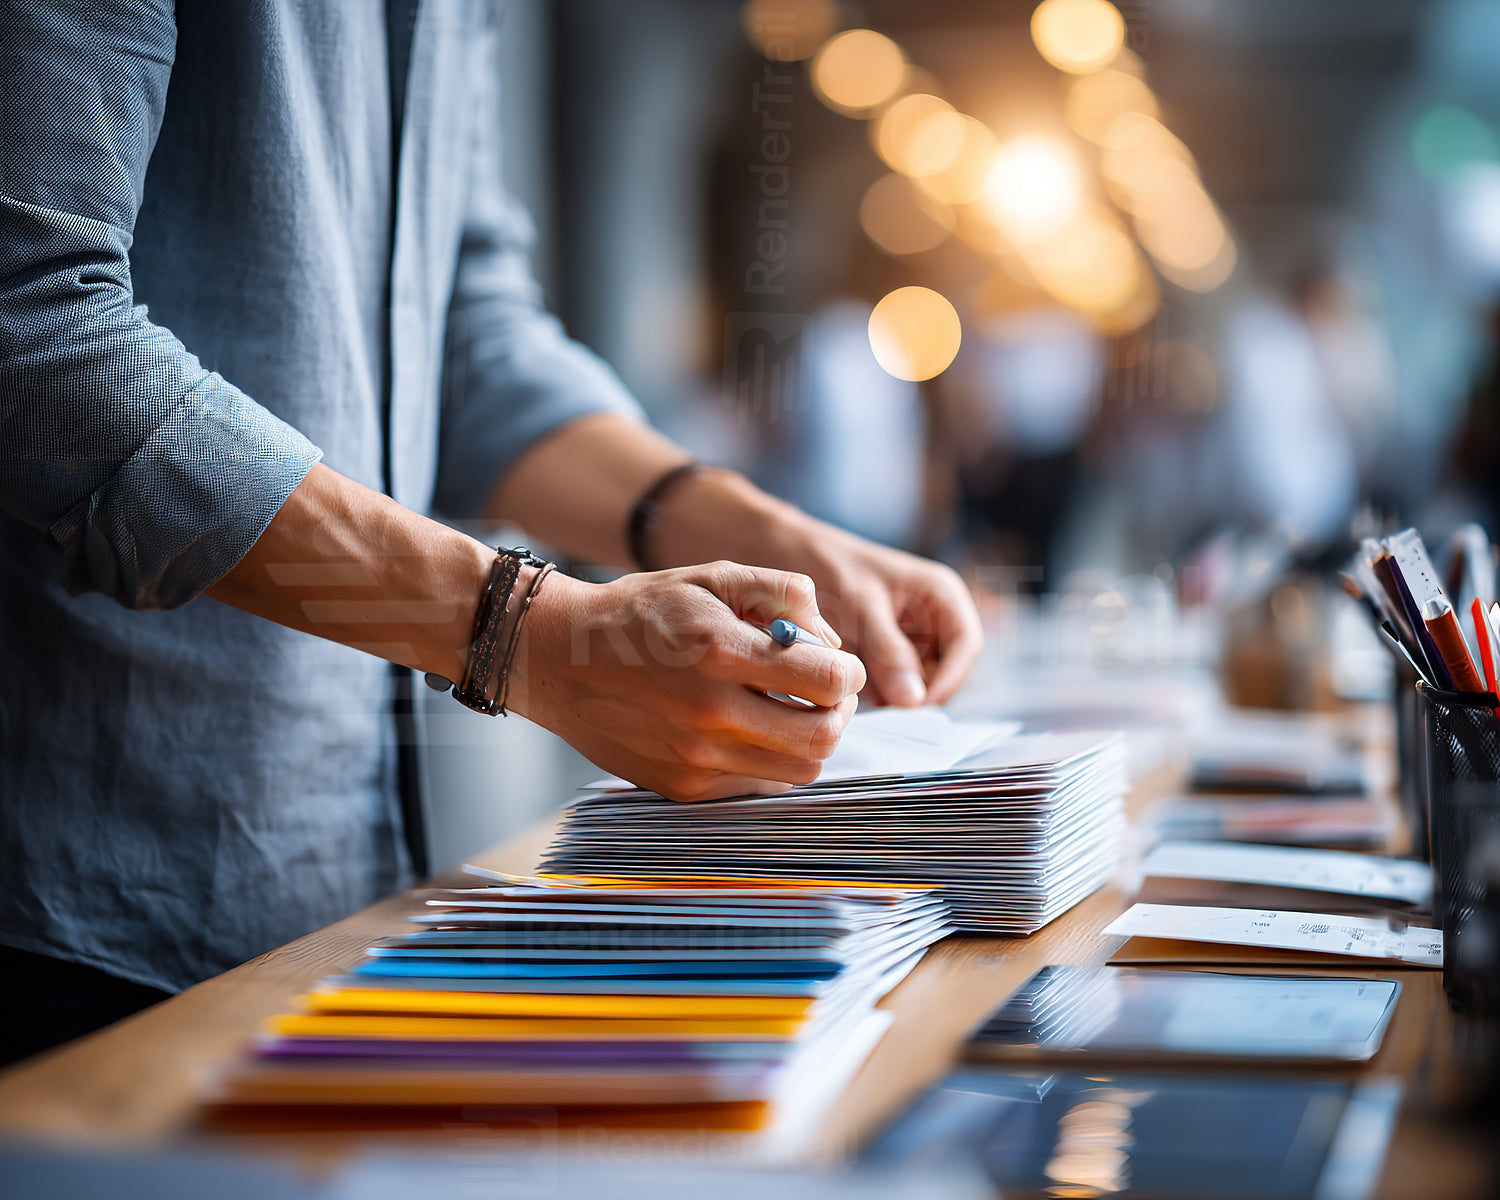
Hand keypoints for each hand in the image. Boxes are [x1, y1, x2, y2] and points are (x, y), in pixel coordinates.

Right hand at [509, 562, 865, 801]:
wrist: (558, 659)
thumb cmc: (642, 613)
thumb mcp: (712, 577)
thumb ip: (783, 593)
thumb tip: (830, 639)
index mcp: (722, 652)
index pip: (828, 682)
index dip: (850, 673)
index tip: (840, 666)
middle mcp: (710, 714)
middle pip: (823, 738)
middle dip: (838, 713)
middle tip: (825, 693)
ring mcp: (695, 758)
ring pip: (798, 771)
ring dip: (808, 741)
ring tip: (788, 711)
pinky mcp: (682, 787)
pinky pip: (756, 786)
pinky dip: (767, 760)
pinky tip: (747, 730)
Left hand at [781, 522, 984, 707]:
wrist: (787, 554)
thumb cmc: (827, 564)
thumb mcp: (859, 605)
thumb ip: (888, 650)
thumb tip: (914, 700)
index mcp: (941, 594)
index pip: (966, 645)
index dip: (951, 678)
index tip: (918, 705)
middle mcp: (933, 618)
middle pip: (944, 671)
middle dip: (915, 691)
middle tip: (878, 704)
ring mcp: (910, 640)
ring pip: (916, 685)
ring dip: (890, 694)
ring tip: (853, 686)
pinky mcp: (885, 657)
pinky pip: (889, 686)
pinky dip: (872, 692)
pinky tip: (845, 683)